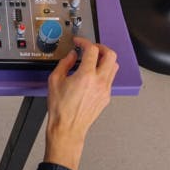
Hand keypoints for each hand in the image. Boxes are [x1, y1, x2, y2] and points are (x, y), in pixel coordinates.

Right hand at [43, 36, 118, 169]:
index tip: (79, 42)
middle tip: (91, 47)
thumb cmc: (60, 108)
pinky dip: (104, 72)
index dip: (85, 42)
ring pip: (114, 67)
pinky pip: (110, 79)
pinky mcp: (106, 97)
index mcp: (86, 76)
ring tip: (94, 60)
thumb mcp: (55, 80)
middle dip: (101, 47)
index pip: (92, 50)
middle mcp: (99, 82)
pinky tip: (92, 74)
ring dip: (105, 59)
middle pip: (111, 55)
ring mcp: (105, 90)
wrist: (68, 127)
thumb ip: (65, 63)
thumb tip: (72, 56)